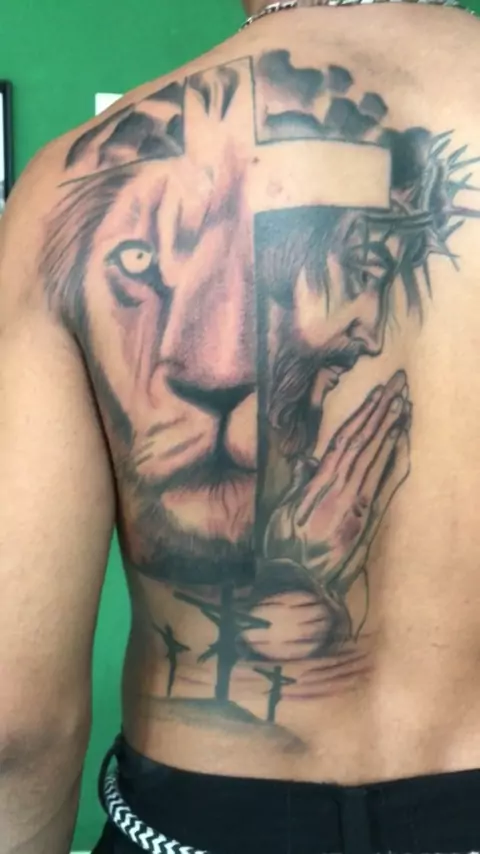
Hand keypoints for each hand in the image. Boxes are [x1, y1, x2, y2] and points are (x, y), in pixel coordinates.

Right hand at [264, 371, 411, 596]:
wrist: (299, 588)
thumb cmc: (282, 551)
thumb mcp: (279, 514)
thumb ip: (297, 485)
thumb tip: (309, 461)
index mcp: (319, 488)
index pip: (345, 442)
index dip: (363, 415)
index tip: (377, 393)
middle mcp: (342, 494)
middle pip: (366, 444)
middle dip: (383, 411)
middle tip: (399, 384)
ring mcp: (358, 509)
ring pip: (378, 460)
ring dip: (392, 429)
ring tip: (404, 403)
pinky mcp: (368, 523)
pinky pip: (385, 487)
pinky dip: (395, 462)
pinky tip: (403, 443)